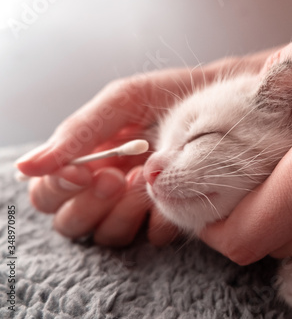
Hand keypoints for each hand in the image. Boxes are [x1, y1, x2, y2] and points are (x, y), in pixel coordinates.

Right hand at [16, 51, 272, 245]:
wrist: (221, 103)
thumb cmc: (169, 97)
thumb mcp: (122, 102)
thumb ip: (77, 132)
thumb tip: (27, 167)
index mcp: (85, 161)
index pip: (47, 193)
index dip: (57, 189)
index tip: (82, 171)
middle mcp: (104, 191)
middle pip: (71, 223)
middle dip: (90, 203)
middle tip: (118, 177)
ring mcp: (135, 208)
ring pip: (107, 235)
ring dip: (122, 212)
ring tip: (147, 180)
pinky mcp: (167, 218)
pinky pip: (151, 238)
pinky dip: (156, 220)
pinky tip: (170, 194)